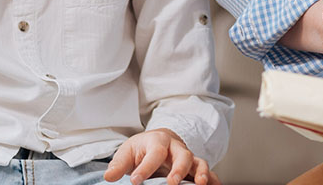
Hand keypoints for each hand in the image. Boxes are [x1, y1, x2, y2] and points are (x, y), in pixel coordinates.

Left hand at [103, 128, 219, 184]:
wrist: (157, 141)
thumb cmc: (141, 148)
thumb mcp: (127, 153)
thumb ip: (118, 165)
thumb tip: (109, 176)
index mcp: (157, 141)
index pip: (154, 152)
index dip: (146, 167)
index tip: (136, 181)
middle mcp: (176, 147)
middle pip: (182, 155)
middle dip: (178, 169)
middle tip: (171, 183)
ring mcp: (187, 157)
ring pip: (198, 162)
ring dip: (201, 173)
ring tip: (201, 184)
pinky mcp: (195, 167)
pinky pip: (208, 171)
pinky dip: (213, 179)